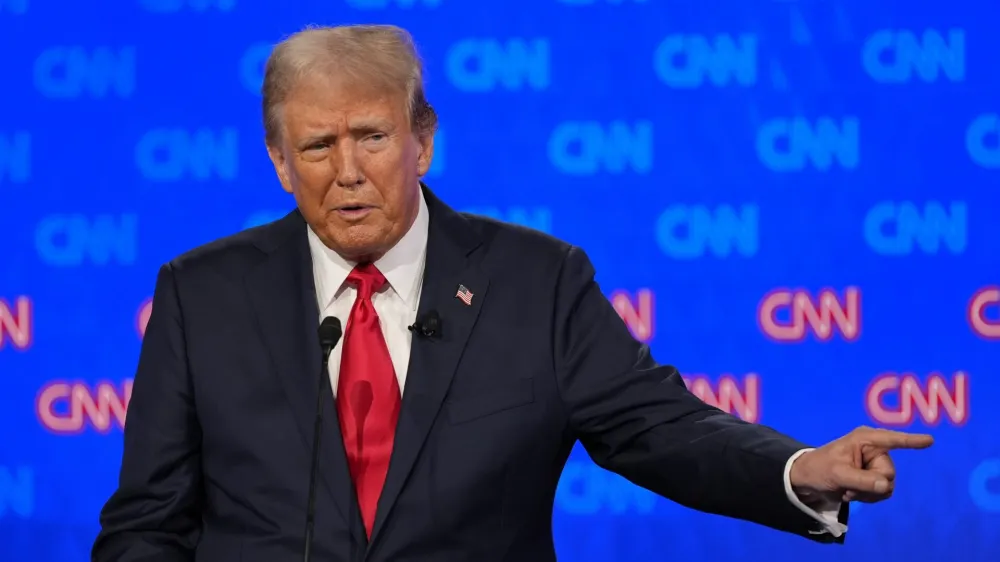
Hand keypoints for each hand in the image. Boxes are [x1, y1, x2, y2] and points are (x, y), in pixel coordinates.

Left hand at [789, 426, 933, 505]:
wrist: (809, 480)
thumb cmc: (819, 469)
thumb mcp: (838, 474)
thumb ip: (862, 480)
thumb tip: (887, 485)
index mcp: (865, 440)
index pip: (892, 440)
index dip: (912, 441)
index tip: (930, 440)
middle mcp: (874, 450)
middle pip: (889, 473)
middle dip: (870, 485)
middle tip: (849, 486)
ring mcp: (875, 465)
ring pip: (887, 486)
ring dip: (868, 493)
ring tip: (848, 489)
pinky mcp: (874, 478)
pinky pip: (882, 492)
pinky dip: (868, 497)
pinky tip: (852, 493)